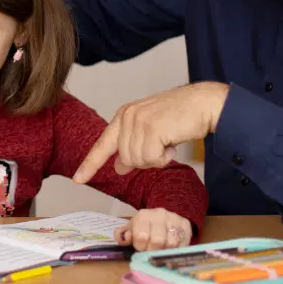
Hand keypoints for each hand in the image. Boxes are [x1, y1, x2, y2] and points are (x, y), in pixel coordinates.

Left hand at [73, 82, 228, 182]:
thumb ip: (132, 146)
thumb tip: (119, 167)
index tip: (78, 179)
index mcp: (124, 116)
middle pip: (125, 159)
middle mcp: (127, 116)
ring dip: (156, 158)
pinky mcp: (151, 128)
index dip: (90, 164)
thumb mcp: (150, 132)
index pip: (103, 144)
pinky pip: (151, 159)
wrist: (204, 104)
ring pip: (138, 161)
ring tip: (168, 141)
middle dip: (146, 160)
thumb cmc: (180, 117)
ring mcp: (138, 121)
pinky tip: (172, 144)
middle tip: (162, 146)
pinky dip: (164, 158)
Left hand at [115, 209, 192, 251]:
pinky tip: (171, 248)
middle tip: (152, 251)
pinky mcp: (185, 224)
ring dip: (165, 251)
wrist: (163, 217)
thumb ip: (122, 235)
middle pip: (158, 241)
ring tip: (161, 249)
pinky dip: (176, 250)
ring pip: (171, 244)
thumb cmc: (144, 227)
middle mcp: (159, 215)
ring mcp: (174, 219)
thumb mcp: (131, 229)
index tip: (141, 247)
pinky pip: (183, 244)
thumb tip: (123, 238)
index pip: (141, 236)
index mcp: (143, 215)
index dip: (141, 247)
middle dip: (153, 251)